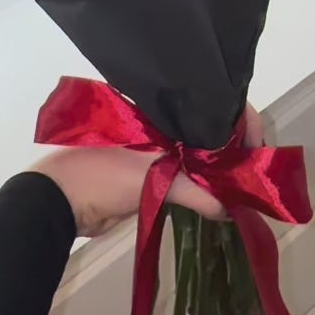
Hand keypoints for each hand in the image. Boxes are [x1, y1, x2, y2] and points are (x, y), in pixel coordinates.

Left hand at [33, 105, 264, 238]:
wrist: (58, 202)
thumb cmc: (103, 175)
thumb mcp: (154, 178)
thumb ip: (196, 192)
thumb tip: (230, 209)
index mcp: (161, 108)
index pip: (212, 104)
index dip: (240, 123)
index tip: (256, 149)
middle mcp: (162, 123)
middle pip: (209, 131)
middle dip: (233, 151)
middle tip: (254, 174)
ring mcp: (156, 149)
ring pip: (198, 156)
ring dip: (218, 172)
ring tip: (243, 190)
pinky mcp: (151, 175)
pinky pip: (186, 177)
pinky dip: (203, 187)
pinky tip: (219, 201)